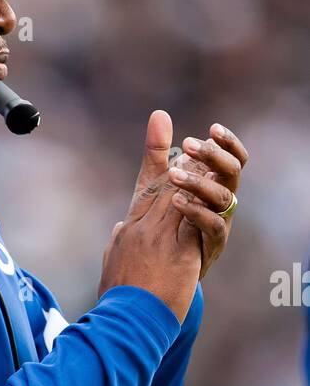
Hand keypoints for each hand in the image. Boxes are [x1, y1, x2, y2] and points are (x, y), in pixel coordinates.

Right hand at [99, 110, 204, 322]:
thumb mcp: (110, 267)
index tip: (161, 130)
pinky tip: (215, 188)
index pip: (144, 190)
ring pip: (179, 196)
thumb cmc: (116, 302)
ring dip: (196, 176)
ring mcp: (157, 239)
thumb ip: (116, 245)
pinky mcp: (177, 253)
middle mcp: (139, 229)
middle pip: (163, 185)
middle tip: (197, 144)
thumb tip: (119, 229)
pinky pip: (193, 220)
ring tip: (210, 159)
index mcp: (125, 232)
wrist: (123, 323)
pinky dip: (203, 202)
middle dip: (181, 163)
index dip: (155, 160)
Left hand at [166, 123, 247, 277]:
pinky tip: (176, 201)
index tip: (212, 129)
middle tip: (189, 144)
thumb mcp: (153, 185)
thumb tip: (159, 113)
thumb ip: (157, 153)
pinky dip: (196, 211)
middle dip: (214, 156)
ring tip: (174, 174)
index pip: (232, 158)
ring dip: (200, 182)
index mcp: (214, 184)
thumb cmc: (158, 223)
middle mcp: (221, 202)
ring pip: (224, 197)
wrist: (153, 271)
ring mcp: (219, 223)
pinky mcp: (210, 246)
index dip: (228, 143)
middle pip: (232, 172)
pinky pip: (213, 225)